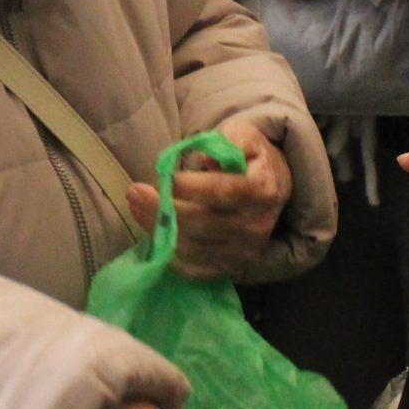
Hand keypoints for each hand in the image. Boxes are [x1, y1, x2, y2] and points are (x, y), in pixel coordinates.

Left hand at [128, 114, 292, 280]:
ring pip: (193, 248)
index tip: (163, 176)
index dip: (190, 187)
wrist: (274, 189)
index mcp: (262, 191)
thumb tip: (205, 159)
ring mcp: (245, 252)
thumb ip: (229, 141)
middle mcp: (257, 226)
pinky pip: (194, 271)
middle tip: (134, 192)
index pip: (223, 192)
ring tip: (134, 207)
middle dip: (163, 208)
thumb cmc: (251, 158)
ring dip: (159, 229)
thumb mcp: (246, 136)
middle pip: (203, 223)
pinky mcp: (231, 268)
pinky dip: (169, 255)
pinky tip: (153, 232)